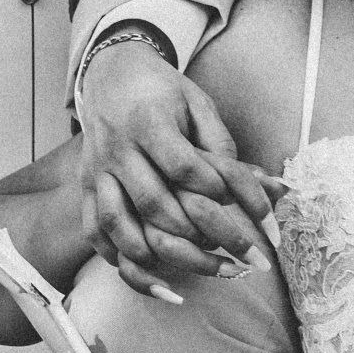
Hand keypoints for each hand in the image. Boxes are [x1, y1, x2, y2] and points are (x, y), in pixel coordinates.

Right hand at [77, 38, 284, 300]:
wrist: (109, 73)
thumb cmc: (164, 91)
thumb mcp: (198, 104)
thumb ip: (223, 144)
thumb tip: (267, 186)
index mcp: (148, 123)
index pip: (184, 167)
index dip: (218, 191)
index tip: (248, 210)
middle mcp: (118, 150)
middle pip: (155, 203)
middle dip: (203, 237)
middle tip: (247, 260)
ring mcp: (97, 173)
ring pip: (120, 224)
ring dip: (161, 256)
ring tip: (207, 271)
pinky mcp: (86, 188)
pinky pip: (96, 232)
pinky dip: (121, 259)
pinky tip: (156, 279)